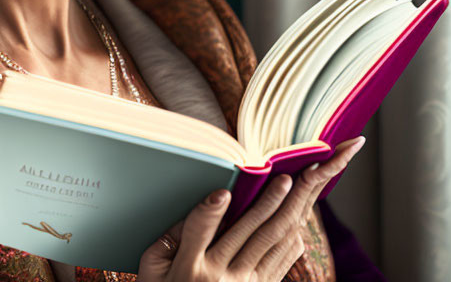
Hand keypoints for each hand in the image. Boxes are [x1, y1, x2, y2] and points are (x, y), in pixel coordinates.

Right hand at [136, 136, 365, 281]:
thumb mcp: (154, 267)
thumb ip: (170, 237)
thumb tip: (201, 204)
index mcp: (187, 268)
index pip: (198, 231)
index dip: (210, 210)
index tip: (223, 191)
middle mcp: (219, 278)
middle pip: (248, 233)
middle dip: (268, 202)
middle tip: (283, 178)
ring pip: (271, 243)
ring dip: (287, 213)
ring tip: (296, 189)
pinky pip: (281, 262)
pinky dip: (291, 237)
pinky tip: (297, 216)